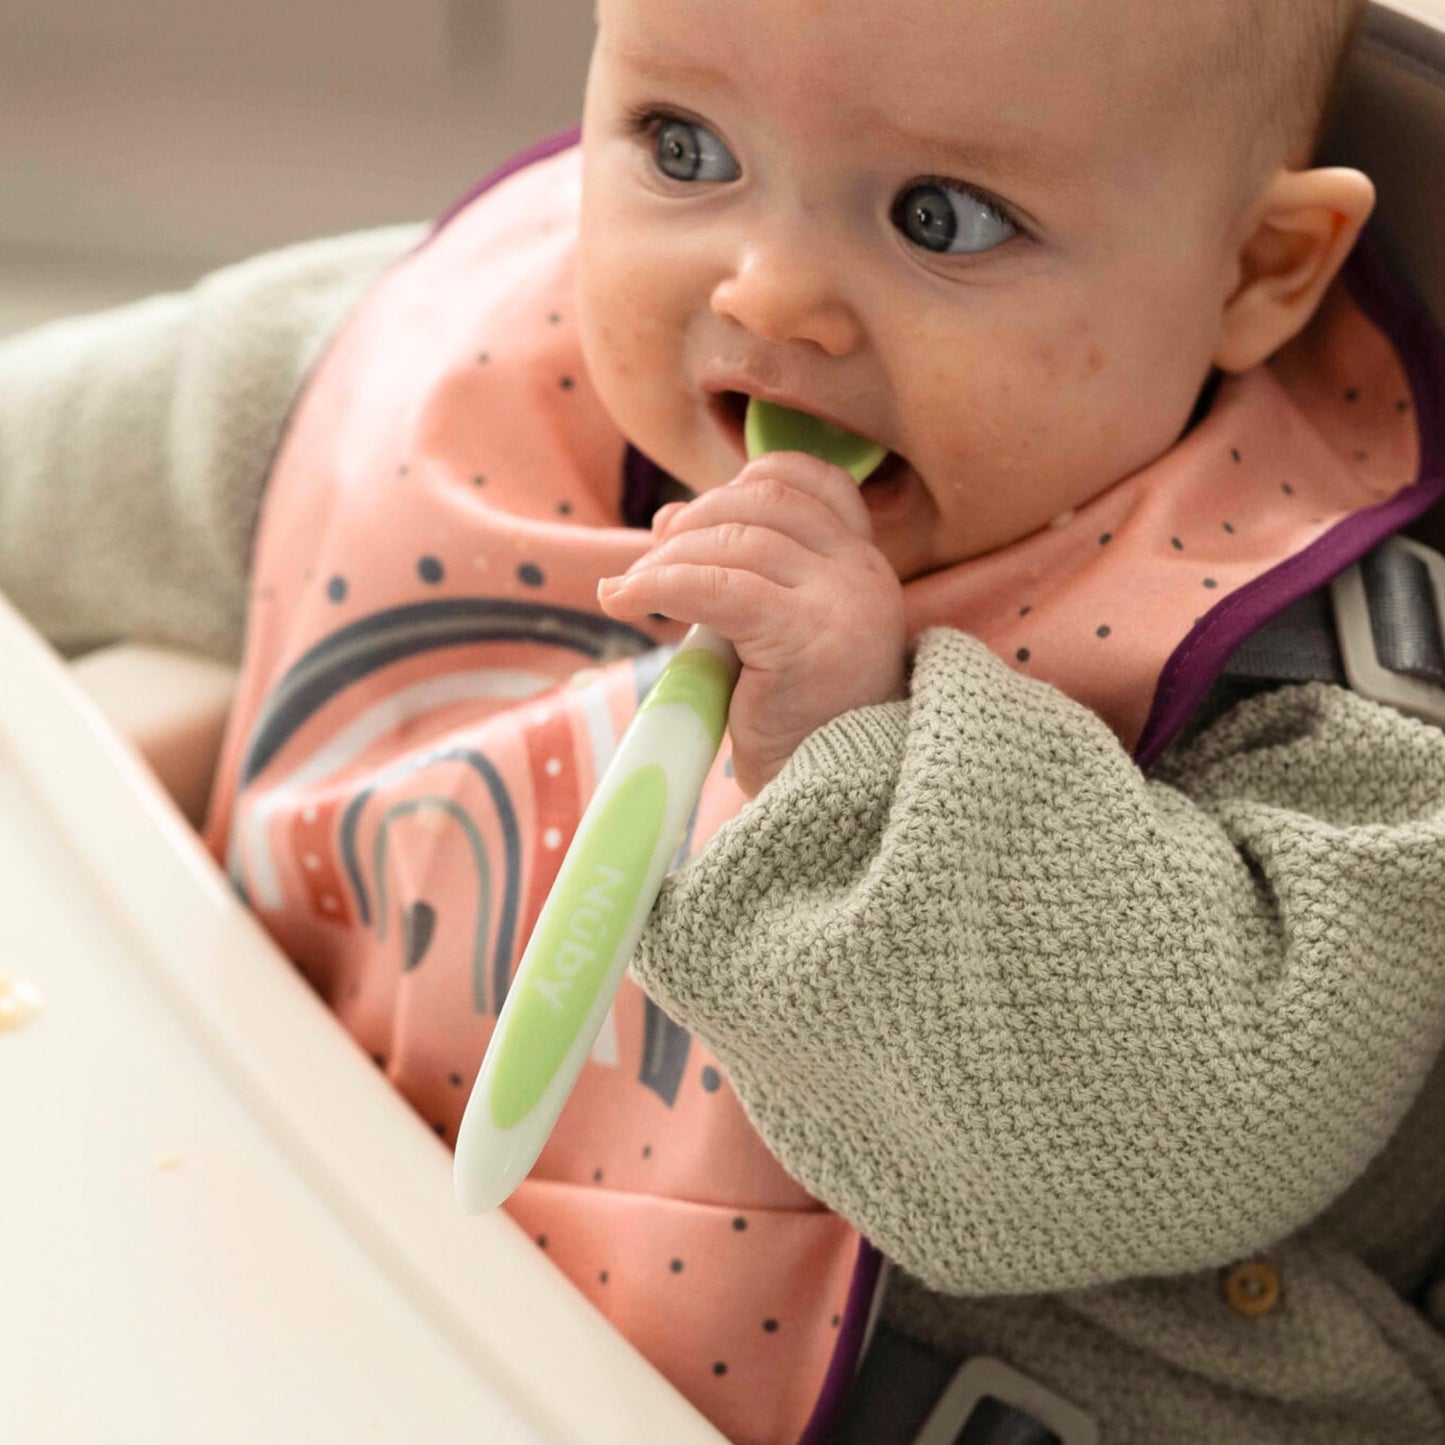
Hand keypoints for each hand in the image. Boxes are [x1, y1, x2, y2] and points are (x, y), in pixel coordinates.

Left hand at [598, 452, 905, 796]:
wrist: (833, 808)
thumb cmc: (799, 727)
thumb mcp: (778, 633)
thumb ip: (743, 574)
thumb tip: (667, 518)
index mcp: (865, 567)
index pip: (813, 482)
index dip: (742, 484)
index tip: (689, 522)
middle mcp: (863, 574)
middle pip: (763, 503)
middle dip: (693, 521)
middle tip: (648, 562)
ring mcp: (841, 603)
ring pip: (735, 543)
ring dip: (666, 559)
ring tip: (630, 591)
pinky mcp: (805, 639)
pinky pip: (716, 588)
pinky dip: (658, 585)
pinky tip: (620, 600)